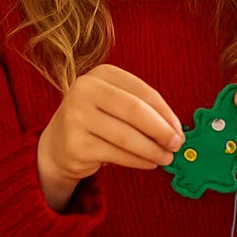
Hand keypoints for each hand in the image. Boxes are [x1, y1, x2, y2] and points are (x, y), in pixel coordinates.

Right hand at [37, 64, 182, 210]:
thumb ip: (145, 110)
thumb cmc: (98, 120)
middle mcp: (85, 90)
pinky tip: (150, 163)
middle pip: (136, 111)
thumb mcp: (117, 104)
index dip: (166, 113)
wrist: (57, 145)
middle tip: (177, 144)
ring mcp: (76, 116)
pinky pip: (117, 154)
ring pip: (127, 136)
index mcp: (102, 74)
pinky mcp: (75, 144)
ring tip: (167, 157)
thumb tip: (177, 131)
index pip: (144, 92)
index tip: (180, 129)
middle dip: (162, 131)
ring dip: (153, 150)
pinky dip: (138, 161)